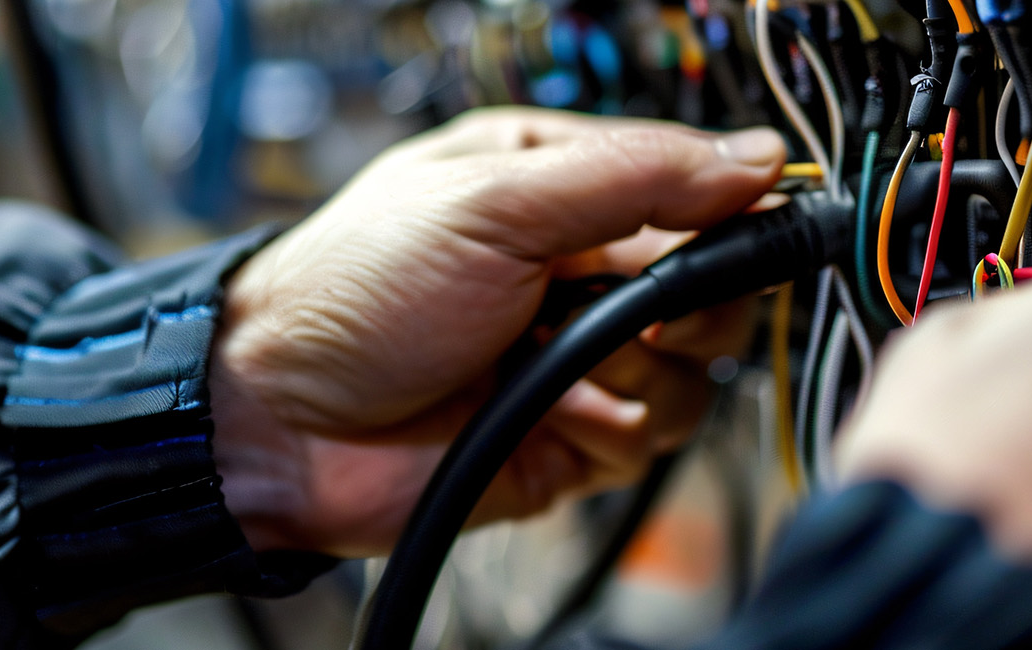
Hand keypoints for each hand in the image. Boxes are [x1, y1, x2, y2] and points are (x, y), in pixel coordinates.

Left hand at [209, 108, 783, 557]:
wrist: (278, 421)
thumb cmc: (351, 291)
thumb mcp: (492, 200)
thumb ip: (633, 176)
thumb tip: (753, 157)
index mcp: (558, 185)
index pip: (691, 183)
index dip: (730, 207)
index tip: (752, 226)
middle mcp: (579, 270)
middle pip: (710, 281)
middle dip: (691, 300)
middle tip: (640, 311)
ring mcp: (579, 357)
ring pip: (696, 367)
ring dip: (646, 370)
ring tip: (568, 364)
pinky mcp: (575, 437)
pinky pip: (655, 436)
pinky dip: (617, 427)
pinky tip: (553, 411)